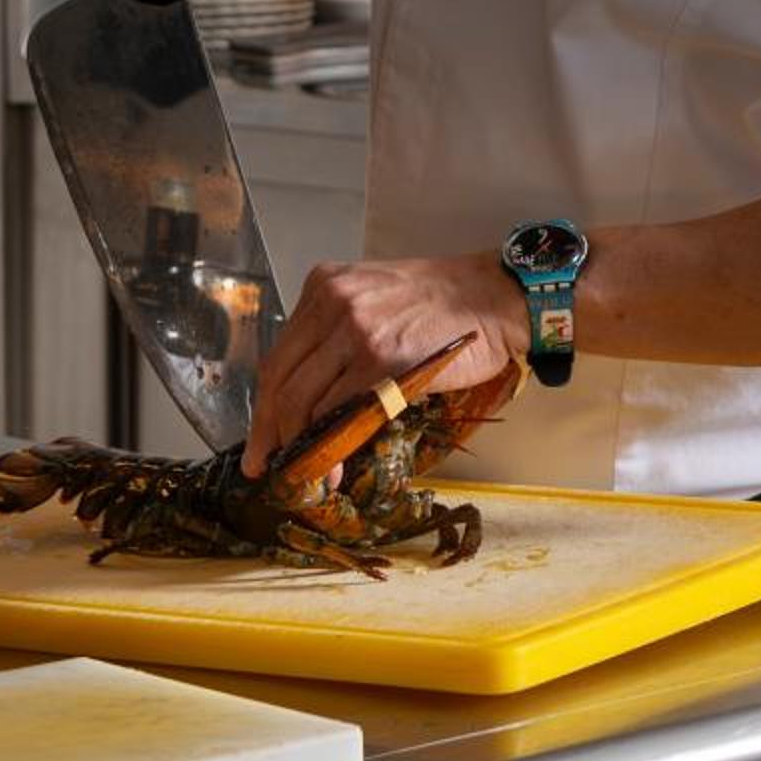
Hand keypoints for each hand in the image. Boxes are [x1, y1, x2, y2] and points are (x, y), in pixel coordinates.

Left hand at [242, 254, 527, 478]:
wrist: (497, 297)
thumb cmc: (446, 304)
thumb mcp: (377, 299)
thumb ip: (340, 333)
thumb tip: (314, 395)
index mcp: (325, 285)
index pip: (280, 354)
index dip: (265, 404)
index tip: (263, 438)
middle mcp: (332, 301)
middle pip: (280, 378)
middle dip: (268, 431)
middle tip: (265, 465)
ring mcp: (355, 329)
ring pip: (301, 399)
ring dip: (298, 445)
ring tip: (306, 475)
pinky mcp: (380, 358)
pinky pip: (338, 410)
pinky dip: (330, 446)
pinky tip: (334, 468)